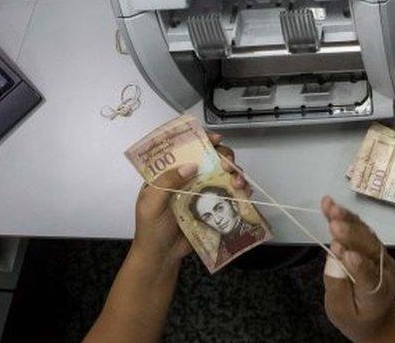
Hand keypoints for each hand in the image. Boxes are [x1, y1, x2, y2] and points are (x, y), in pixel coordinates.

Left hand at [130, 132, 248, 269]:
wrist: (161, 256)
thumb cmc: (150, 229)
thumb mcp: (151, 203)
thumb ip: (167, 182)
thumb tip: (191, 165)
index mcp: (170, 172)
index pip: (186, 148)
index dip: (201, 139)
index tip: (215, 139)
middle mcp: (188, 178)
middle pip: (210, 158)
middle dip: (224, 157)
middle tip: (228, 166)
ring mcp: (202, 191)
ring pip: (223, 174)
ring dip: (235, 173)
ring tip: (239, 182)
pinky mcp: (212, 206)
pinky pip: (229, 194)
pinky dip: (240, 190)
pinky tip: (244, 192)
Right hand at [321, 196, 394, 342]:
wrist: (375, 312)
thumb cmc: (354, 315)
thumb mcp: (340, 312)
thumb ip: (338, 287)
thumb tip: (335, 254)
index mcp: (376, 293)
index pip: (369, 278)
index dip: (359, 266)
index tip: (347, 255)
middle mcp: (383, 269)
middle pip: (368, 249)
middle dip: (351, 236)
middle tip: (335, 225)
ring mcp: (379, 254)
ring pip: (364, 233)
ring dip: (347, 219)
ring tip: (329, 206)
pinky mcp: (371, 244)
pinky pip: (359, 227)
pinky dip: (345, 215)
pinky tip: (329, 204)